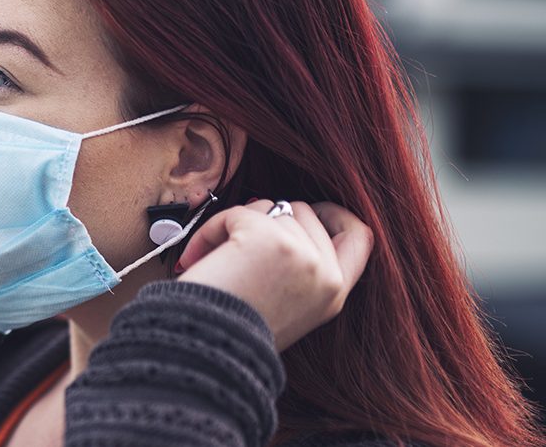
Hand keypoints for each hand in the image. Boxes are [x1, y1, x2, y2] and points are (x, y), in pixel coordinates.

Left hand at [175, 200, 372, 349]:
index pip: (359, 236)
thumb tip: (281, 214)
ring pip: (269, 207)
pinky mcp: (268, 238)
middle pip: (303, 212)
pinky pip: (237, 212)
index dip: (336, 214)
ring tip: (216, 261)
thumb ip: (300, 268)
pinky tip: (198, 257)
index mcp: (333, 294)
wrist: (206, 349)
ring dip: (235, 226)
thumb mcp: (288, 307)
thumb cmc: (231, 332)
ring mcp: (300, 253)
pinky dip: (211, 230)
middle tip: (238, 245)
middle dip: (266, 219)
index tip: (310, 209)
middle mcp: (325, 274)